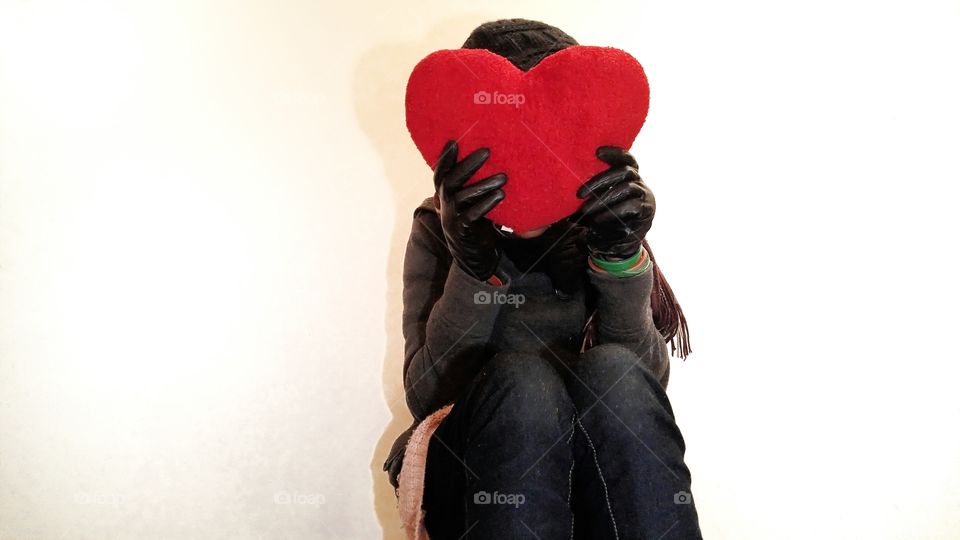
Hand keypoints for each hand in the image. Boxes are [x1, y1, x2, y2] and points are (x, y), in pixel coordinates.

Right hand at [433, 140, 506, 280]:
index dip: (445, 158)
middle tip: (487, 151)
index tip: (454, 141)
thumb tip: (488, 157)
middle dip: (467, 165)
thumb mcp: (469, 200)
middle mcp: (444, 204)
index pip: (440, 173)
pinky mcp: (463, 230)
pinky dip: (486, 204)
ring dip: (483, 184)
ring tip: (503, 177)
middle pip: (450, 181)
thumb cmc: (474, 220)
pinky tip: (500, 195)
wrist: (472, 255)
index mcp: (444, 194)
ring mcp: (452, 218)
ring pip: (463, 197)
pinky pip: (472, 215)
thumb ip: (471, 183)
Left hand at [574, 146, 654, 260]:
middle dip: (600, 180)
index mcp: (628, 177)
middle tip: (579, 193)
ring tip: (585, 209)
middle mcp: (639, 183)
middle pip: (624, 171)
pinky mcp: (646, 211)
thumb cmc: (602, 218)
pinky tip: (597, 219)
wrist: (616, 244)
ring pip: (626, 188)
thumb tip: (566, 182)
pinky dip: (612, 212)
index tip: (597, 152)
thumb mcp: (594, 202)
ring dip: (603, 198)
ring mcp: (645, 196)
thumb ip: (589, 191)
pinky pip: (631, 206)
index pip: (626, 158)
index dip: (614, 153)